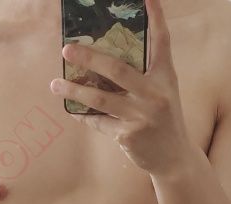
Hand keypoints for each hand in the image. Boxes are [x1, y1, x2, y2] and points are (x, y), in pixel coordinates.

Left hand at [49, 0, 189, 175]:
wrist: (174, 158)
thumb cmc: (164, 120)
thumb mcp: (163, 92)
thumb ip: (144, 75)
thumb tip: (106, 59)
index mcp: (166, 77)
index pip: (161, 42)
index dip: (155, 17)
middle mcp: (155, 94)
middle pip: (118, 69)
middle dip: (89, 57)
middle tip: (67, 50)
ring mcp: (141, 116)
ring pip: (100, 98)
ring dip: (74, 90)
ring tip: (56, 84)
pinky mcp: (128, 135)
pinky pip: (99, 122)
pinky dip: (84, 116)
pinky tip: (71, 109)